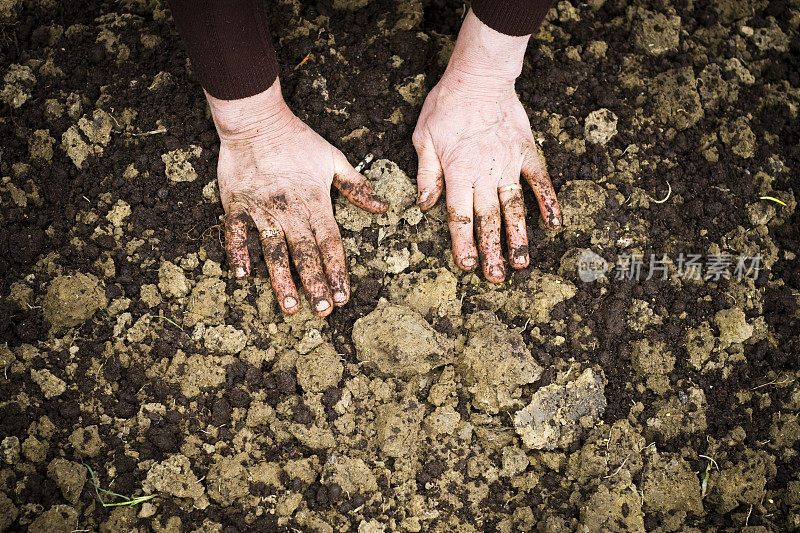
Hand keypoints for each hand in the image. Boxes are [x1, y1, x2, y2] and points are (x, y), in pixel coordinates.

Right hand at [207, 80, 386, 315]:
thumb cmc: (297, 140)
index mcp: (315, 202)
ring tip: (290, 305)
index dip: (337, 271)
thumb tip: (382, 208)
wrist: (256, 120)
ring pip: (273, 250)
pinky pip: (235, 233)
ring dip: (281, 279)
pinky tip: (243, 275)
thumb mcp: (334, 159)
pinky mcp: (236, 204)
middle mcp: (290, 210)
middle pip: (305, 253)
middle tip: (321, 311)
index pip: (330, 244)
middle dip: (315, 284)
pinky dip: (237, 252)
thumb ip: (357, 187)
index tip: (343, 297)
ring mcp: (261, 209)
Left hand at [413, 9, 560, 282]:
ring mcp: (508, 164)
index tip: (468, 266)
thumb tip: (425, 206)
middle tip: (496, 278)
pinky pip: (540, 181)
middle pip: (488, 220)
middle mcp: (484, 173)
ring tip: (521, 263)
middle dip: (491, 251)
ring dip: (518, 237)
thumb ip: (427, 174)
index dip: (463, 244)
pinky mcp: (526, 153)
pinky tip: (554, 225)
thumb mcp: (423, 138)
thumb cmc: (446, 106)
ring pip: (514, 208)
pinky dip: (548, 202)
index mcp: (457, 173)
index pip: (459, 217)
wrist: (480, 76)